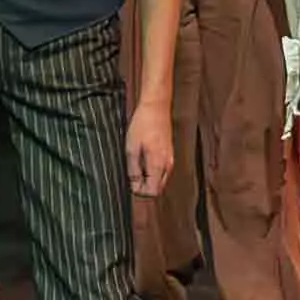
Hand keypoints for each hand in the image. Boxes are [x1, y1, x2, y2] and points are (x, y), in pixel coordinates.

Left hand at [125, 87, 175, 202]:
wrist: (156, 107)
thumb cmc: (142, 125)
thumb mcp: (131, 148)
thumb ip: (133, 170)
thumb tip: (134, 186)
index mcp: (158, 165)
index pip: (151, 192)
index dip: (138, 190)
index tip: (129, 180)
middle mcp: (167, 165)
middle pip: (157, 189)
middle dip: (143, 186)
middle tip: (131, 173)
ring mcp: (170, 159)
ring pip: (159, 180)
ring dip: (147, 178)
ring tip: (136, 163)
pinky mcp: (169, 154)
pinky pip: (161, 171)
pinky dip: (152, 171)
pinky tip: (143, 157)